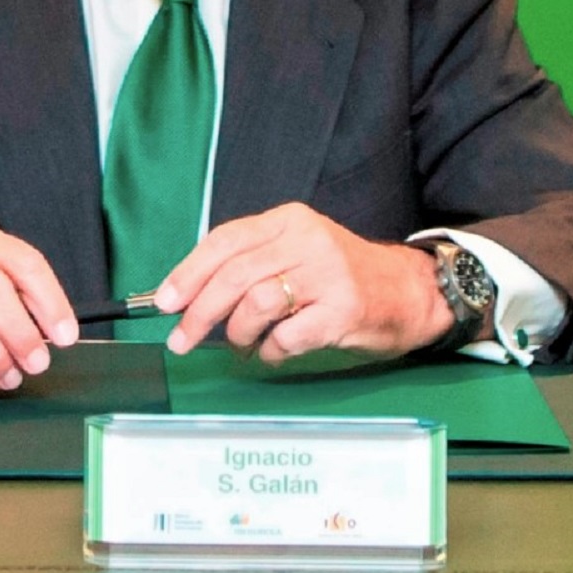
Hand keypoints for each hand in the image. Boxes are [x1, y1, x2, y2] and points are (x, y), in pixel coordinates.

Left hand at [155, 204, 457, 364]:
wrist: (408, 292)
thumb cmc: (342, 277)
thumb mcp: (297, 251)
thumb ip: (250, 263)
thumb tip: (186, 296)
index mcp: (290, 221)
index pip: (226, 241)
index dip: (188, 273)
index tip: (164, 302)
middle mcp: (309, 241)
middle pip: (234, 276)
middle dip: (198, 313)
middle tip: (182, 340)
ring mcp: (328, 275)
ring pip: (255, 305)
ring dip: (237, 335)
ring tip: (244, 344)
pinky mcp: (342, 311)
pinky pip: (285, 337)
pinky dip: (270, 352)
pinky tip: (275, 351)